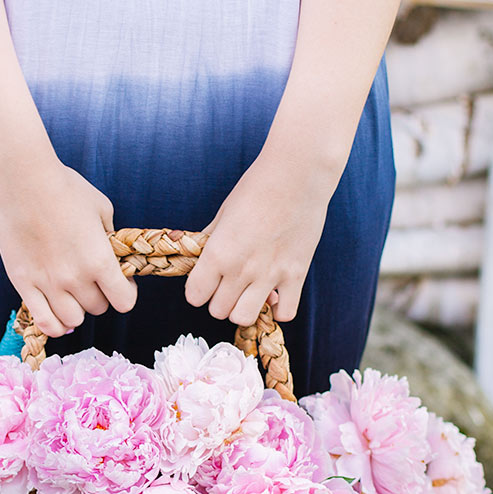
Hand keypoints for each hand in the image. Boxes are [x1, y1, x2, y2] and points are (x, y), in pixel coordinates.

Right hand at [0, 161, 137, 336]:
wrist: (22, 181)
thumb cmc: (65, 188)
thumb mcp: (101, 208)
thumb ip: (111, 236)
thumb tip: (112, 252)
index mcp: (100, 260)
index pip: (124, 302)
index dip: (125, 293)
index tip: (120, 282)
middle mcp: (76, 278)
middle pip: (97, 309)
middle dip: (99, 296)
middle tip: (90, 279)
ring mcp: (48, 284)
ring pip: (73, 321)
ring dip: (77, 310)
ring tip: (72, 293)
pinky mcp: (24, 284)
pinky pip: (45, 323)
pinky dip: (55, 325)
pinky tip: (57, 314)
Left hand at [184, 150, 340, 326]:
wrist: (297, 174)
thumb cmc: (257, 188)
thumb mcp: (223, 214)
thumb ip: (211, 241)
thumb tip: (200, 257)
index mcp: (218, 254)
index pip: (195, 296)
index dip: (198, 290)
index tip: (206, 280)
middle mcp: (241, 270)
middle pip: (218, 311)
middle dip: (220, 299)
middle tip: (229, 282)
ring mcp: (270, 276)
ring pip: (244, 319)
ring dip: (244, 308)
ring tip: (250, 291)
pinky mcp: (296, 275)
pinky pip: (284, 314)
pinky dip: (278, 309)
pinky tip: (275, 293)